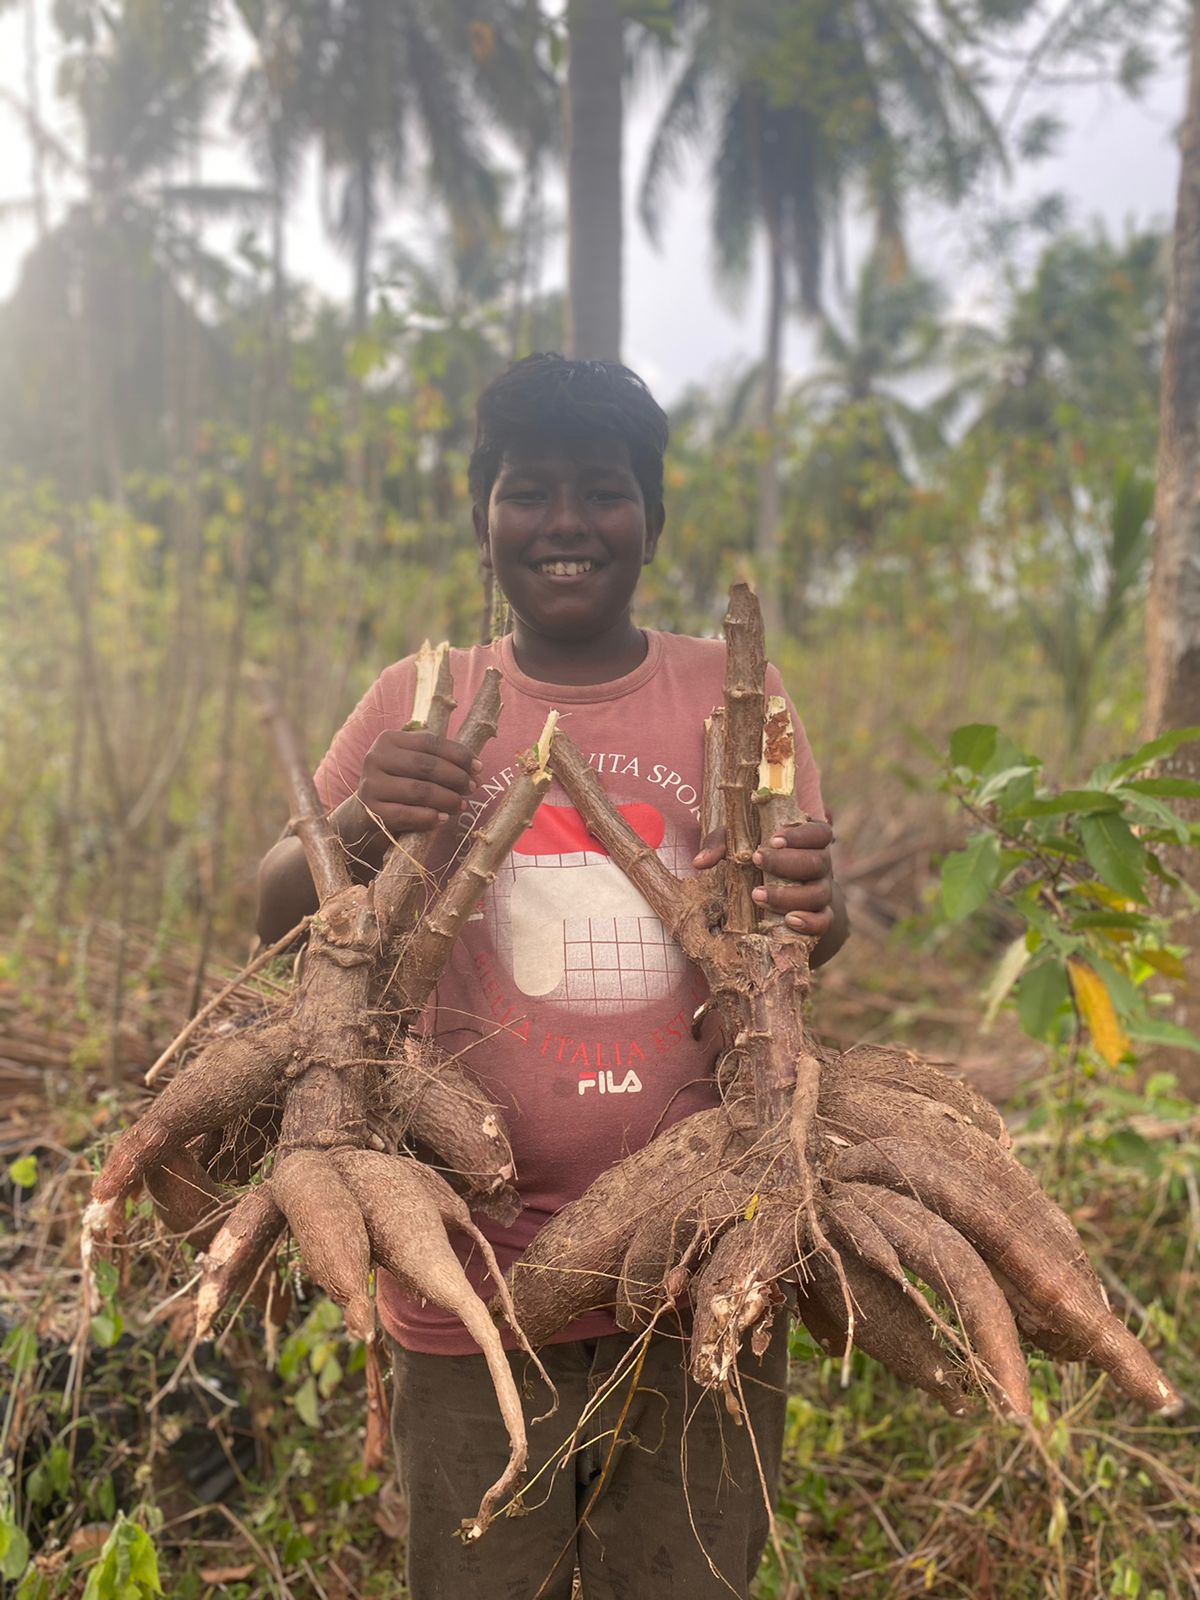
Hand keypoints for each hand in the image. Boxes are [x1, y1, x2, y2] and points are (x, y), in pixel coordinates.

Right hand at [356, 730, 480, 834]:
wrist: (366, 814)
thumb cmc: (398, 784)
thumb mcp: (412, 764)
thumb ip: (438, 758)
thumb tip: (476, 768)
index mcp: (389, 740)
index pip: (430, 742)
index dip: (458, 754)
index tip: (479, 767)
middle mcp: (375, 758)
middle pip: (426, 766)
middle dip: (455, 777)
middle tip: (473, 788)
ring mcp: (370, 785)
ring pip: (419, 790)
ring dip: (447, 799)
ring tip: (462, 804)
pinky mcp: (371, 811)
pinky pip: (406, 815)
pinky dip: (429, 817)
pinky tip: (443, 819)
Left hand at [693, 820, 835, 936]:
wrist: (778, 891)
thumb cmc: (758, 858)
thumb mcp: (740, 844)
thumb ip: (722, 845)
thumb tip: (699, 862)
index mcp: (810, 840)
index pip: (819, 832)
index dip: (800, 835)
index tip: (773, 839)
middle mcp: (822, 864)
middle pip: (817, 862)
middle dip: (785, 863)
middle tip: (756, 861)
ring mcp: (823, 891)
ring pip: (818, 893)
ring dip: (788, 895)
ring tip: (758, 896)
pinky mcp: (822, 916)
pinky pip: (824, 921)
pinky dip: (810, 922)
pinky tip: (789, 921)